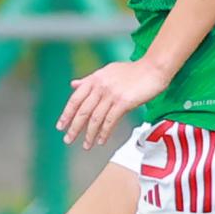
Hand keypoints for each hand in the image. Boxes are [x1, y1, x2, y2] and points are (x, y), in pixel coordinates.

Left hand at [56, 59, 170, 149]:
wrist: (153, 68)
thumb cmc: (132, 71)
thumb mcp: (107, 71)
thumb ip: (89, 79)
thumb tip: (73, 84)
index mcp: (94, 78)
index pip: (75, 99)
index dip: (67, 113)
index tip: (60, 126)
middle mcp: (100, 86)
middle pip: (83, 111)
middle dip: (74, 127)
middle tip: (68, 140)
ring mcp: (111, 94)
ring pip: (95, 118)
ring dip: (89, 134)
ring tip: (86, 145)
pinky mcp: (123, 102)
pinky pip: (110, 121)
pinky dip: (104, 133)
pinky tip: (101, 140)